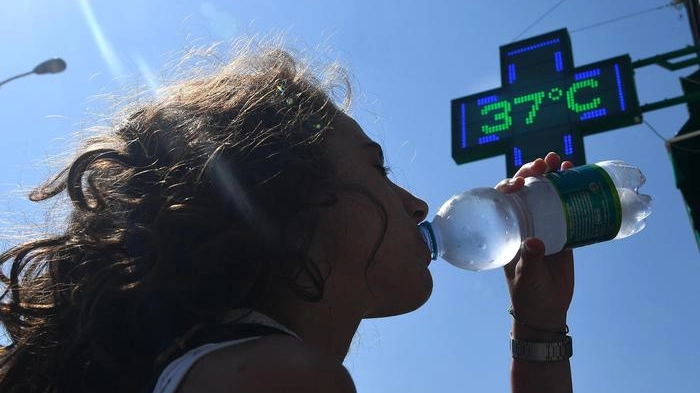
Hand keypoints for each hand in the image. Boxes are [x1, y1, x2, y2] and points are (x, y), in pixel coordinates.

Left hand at [495, 152, 574, 336]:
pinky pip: (568, 208)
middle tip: (544, 163)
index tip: (520, 182)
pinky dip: (572, 193)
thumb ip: (530, 261)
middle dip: (533, 173)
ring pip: (547, 195)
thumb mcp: (526, 277)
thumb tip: (535, 243)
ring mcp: (544, 226)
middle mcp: (524, 223)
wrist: (547, 310)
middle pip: (526, 191)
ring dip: (553, 177)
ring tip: (562, 162)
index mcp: (507, 230)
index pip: (504, 200)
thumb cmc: (528, 294)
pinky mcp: (563, 233)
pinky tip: (579, 178)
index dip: (510, 185)